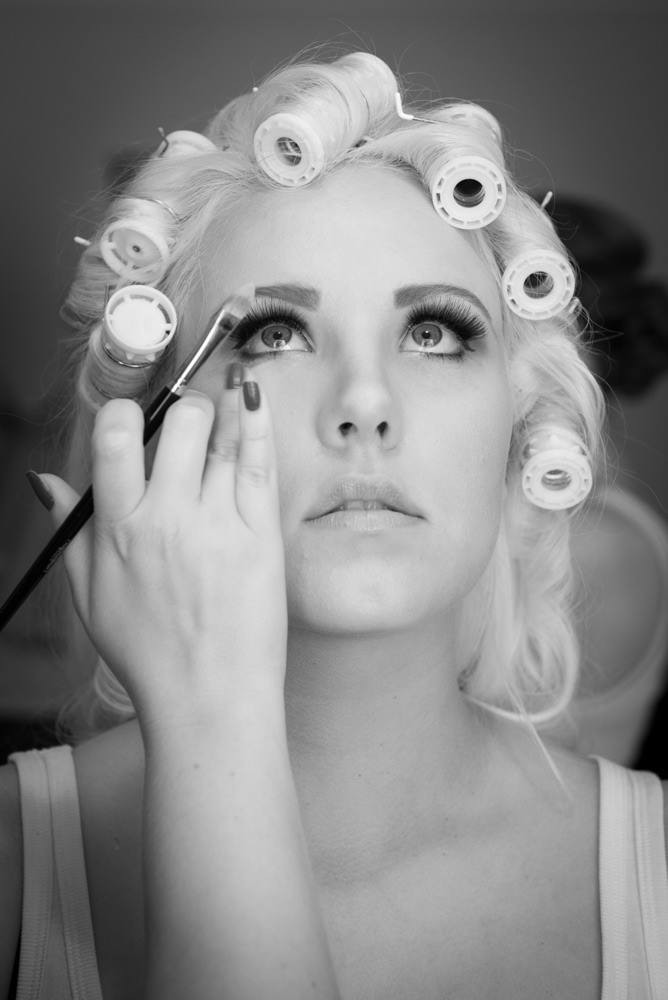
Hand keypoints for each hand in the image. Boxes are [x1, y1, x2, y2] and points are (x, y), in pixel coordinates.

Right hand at [41, 370, 286, 727]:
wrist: (211, 699)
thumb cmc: (150, 653)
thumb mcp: (90, 595)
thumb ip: (72, 530)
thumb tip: (47, 482)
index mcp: (121, 529)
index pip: (114, 438)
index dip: (123, 412)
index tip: (133, 415)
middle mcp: (169, 517)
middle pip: (179, 422)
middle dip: (181, 410)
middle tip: (187, 425)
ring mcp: (220, 522)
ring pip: (222, 435)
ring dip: (221, 412)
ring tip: (223, 409)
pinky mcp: (261, 534)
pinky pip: (260, 461)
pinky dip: (256, 422)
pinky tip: (252, 399)